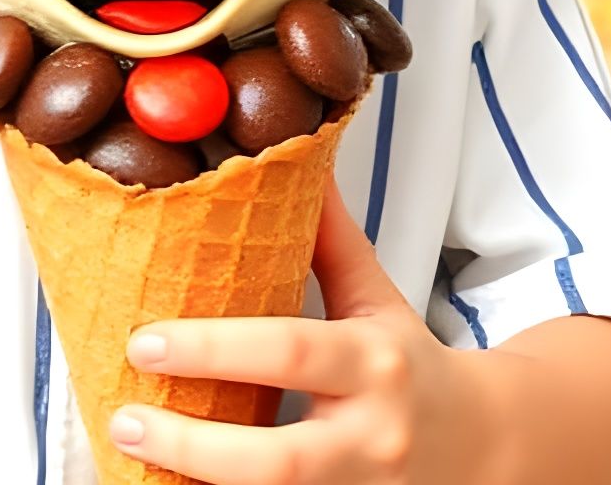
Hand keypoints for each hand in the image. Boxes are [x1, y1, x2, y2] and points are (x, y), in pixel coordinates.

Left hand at [111, 177, 495, 484]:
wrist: (487, 447)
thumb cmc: (414, 365)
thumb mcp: (375, 298)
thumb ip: (329, 239)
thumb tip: (296, 156)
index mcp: (375, 362)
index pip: (290, 352)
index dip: (214, 349)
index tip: (143, 340)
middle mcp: (371, 436)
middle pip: (279, 460)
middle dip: (193, 445)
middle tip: (123, 417)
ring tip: (131, 456)